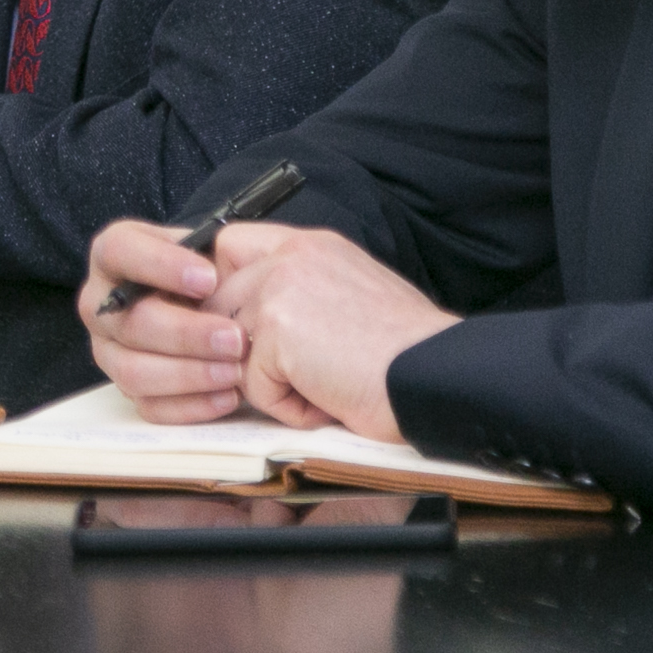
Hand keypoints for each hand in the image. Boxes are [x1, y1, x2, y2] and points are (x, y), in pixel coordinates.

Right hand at [80, 219, 249, 423]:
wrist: (219, 303)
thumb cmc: (219, 269)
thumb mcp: (226, 242)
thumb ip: (229, 241)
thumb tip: (228, 250)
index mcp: (116, 253)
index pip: (119, 250)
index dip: (159, 265)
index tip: (208, 279)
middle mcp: (103, 302)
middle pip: (129, 322)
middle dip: (186, 334)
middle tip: (233, 338)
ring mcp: (109, 349)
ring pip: (133, 372)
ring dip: (188, 374)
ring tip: (234, 371)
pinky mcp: (128, 388)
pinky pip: (149, 406)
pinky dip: (190, 405)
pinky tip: (227, 396)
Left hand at [201, 225, 456, 441]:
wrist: (435, 375)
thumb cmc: (402, 352)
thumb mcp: (347, 294)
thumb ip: (296, 293)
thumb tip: (248, 325)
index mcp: (310, 245)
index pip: (229, 245)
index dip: (224, 289)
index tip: (249, 326)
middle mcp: (291, 255)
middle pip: (217, 304)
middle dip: (246, 350)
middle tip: (302, 371)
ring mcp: (280, 289)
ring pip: (230, 349)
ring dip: (272, 382)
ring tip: (323, 384)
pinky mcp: (278, 331)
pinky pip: (253, 386)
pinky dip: (289, 407)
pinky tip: (329, 398)